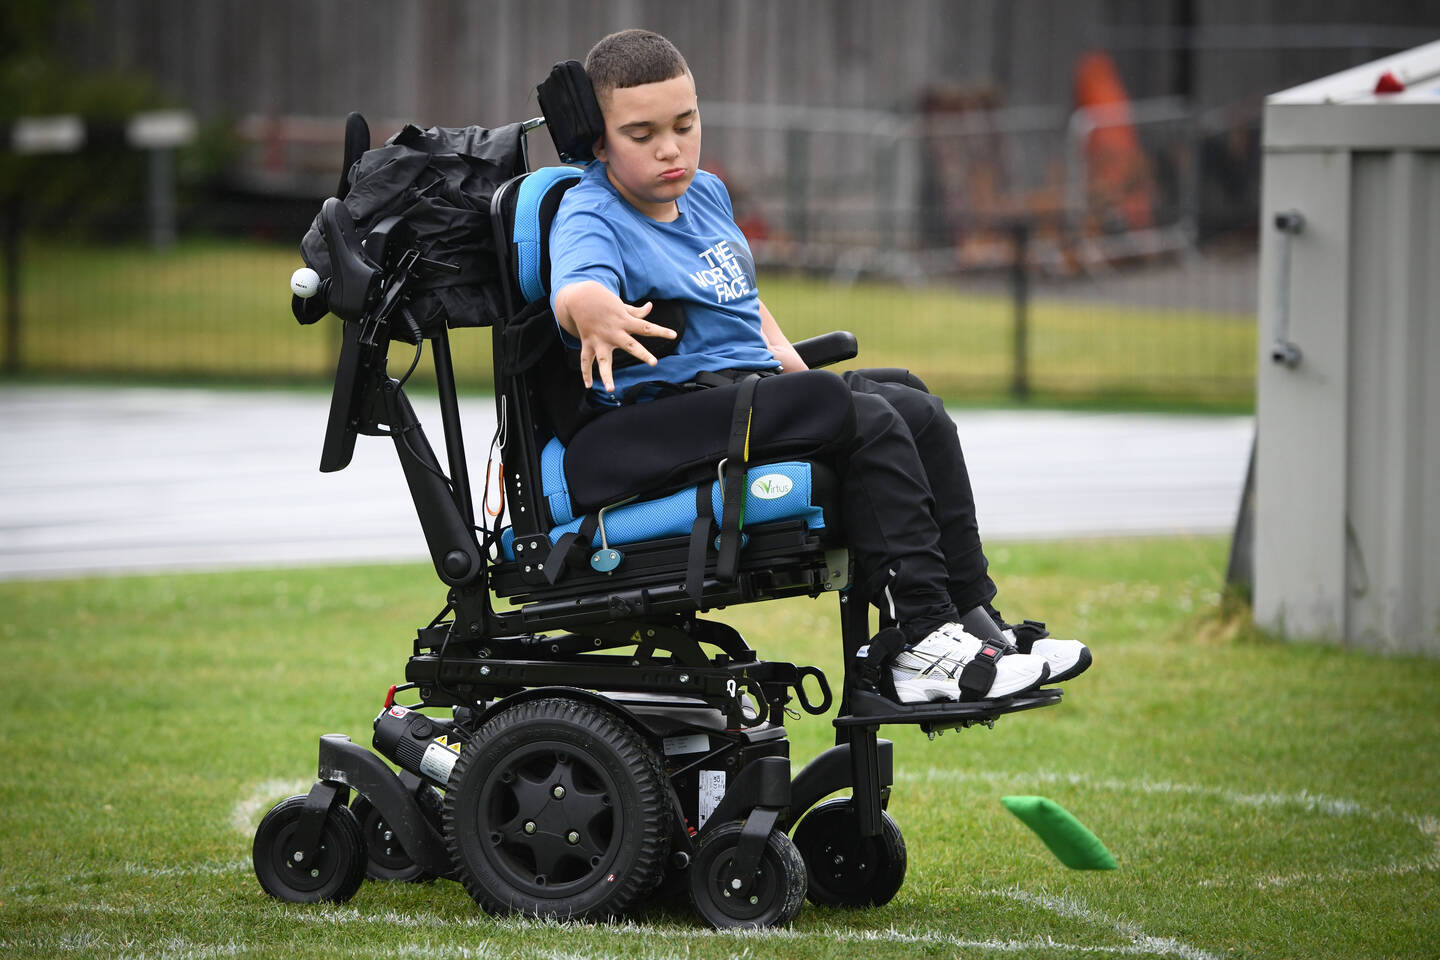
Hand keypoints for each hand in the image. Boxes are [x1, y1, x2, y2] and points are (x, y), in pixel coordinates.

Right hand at [554, 281, 677, 391]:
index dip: (661, 331)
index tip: (674, 335)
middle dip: (642, 354)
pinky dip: (585, 373)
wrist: (579, 296)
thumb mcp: (621, 305)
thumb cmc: (603, 300)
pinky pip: (586, 361)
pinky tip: (588, 386)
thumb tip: (650, 307)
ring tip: (610, 389)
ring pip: (603, 360)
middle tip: (654, 363)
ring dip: (606, 375)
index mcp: (624, 322)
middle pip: (630, 345)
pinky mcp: (587, 343)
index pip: (647, 327)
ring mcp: (599, 340)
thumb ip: (636, 312)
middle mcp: (613, 333)